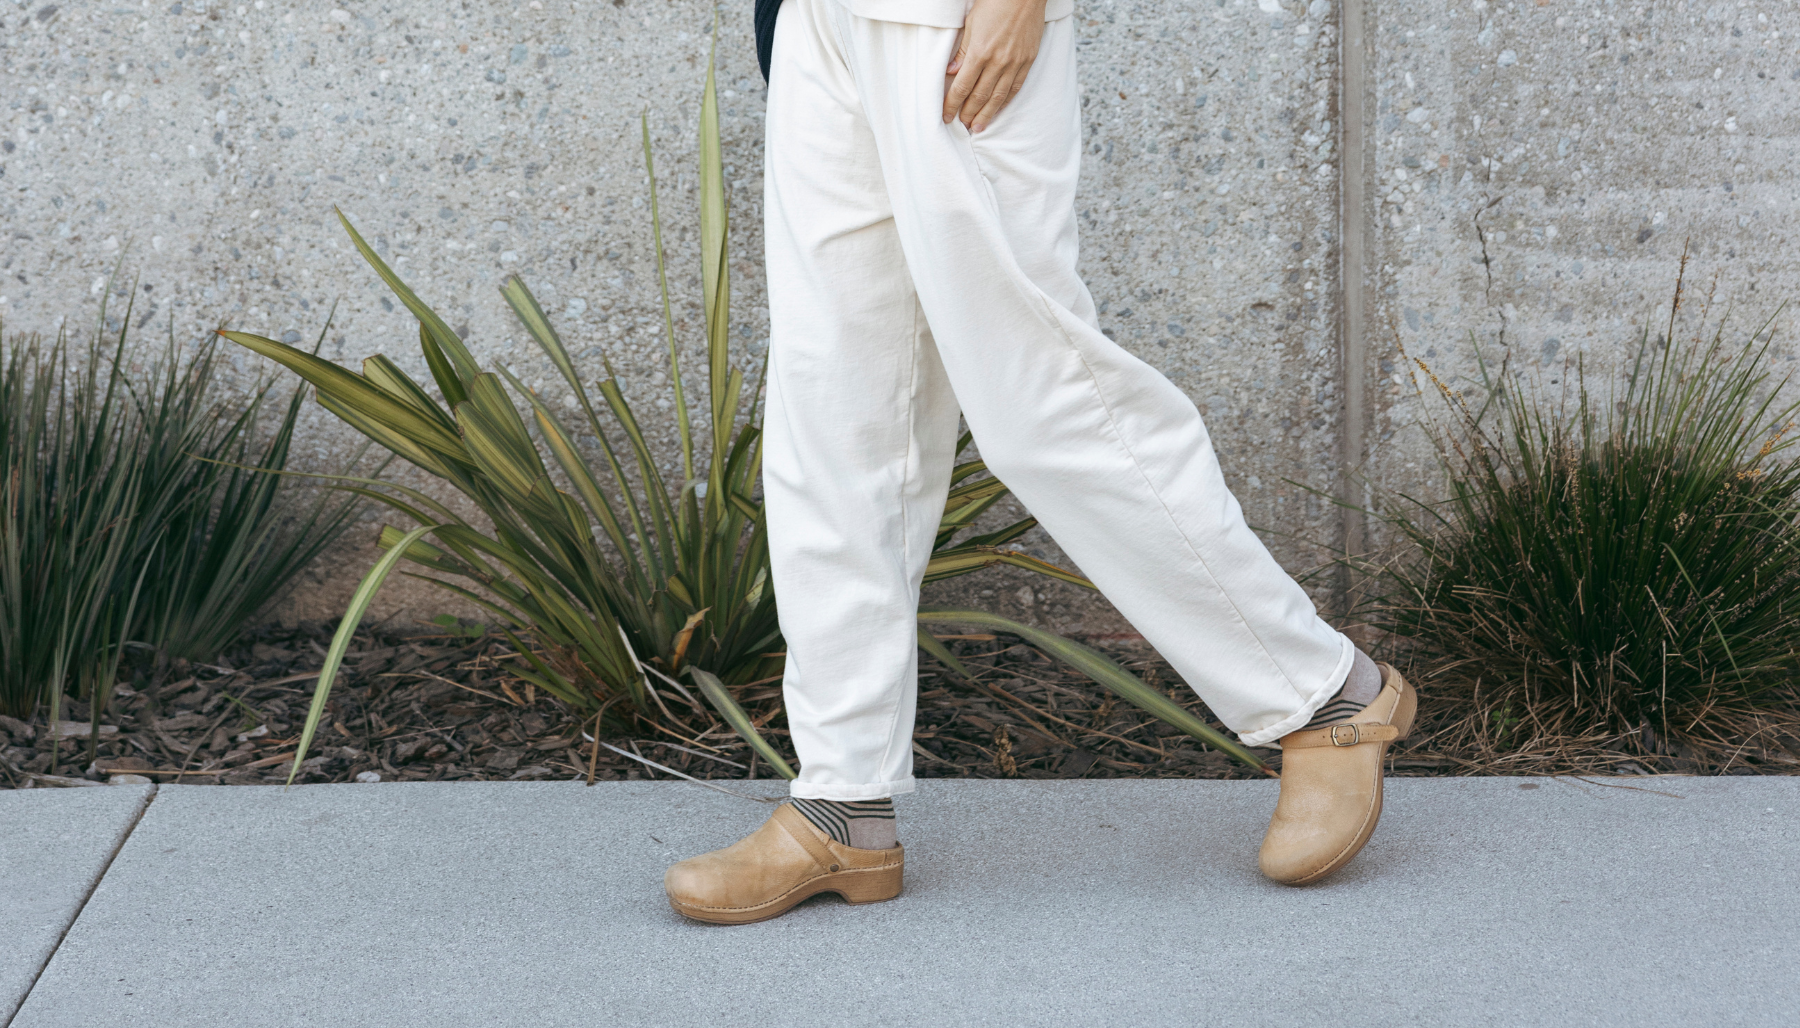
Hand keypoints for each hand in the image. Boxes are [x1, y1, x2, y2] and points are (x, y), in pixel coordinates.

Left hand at [942, 0, 1047, 132]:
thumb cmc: (995, 3)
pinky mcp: (1027, 60)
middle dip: (969, 113)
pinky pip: (1015, 87)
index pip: (962, 86)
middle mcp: (998, 61)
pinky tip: (998, 109)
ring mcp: (1015, 62)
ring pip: (998, 96)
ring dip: (987, 114)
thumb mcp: (971, 23)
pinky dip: (1005, 101)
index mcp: (979, 52)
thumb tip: (951, 73)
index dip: (953, 104)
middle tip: (962, 125)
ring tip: (979, 127)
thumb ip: (962, 50)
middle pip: (980, 95)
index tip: (946, 116)